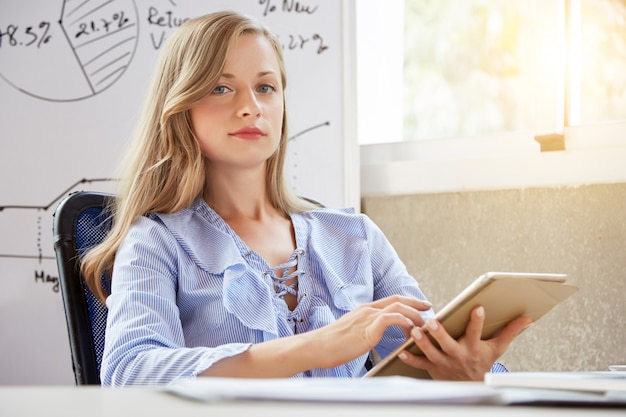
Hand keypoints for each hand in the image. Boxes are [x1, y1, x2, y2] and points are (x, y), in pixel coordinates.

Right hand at [313, 295, 431, 368]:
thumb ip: (364, 331)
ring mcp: (367, 317)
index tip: (420, 306)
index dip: (408, 302)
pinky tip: (409, 330)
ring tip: (422, 326)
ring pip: (398, 307)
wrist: (317, 347)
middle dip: (416, 303)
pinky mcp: (367, 329)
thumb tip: (371, 336)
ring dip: (414, 315)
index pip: (391, 300)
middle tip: (429, 309)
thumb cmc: (331, 344)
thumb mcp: (352, 333)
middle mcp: (368, 310)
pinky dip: (403, 322)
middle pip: (398, 300)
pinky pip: (390, 319)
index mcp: (364, 310)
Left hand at [397, 305, 532, 380]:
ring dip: (422, 343)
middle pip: (448, 344)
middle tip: (432, 321)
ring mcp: (443, 363)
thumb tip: (527, 318)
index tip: (478, 308)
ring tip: (414, 331)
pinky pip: (420, 364)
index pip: (476, 333)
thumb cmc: (482, 363)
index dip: (478, 321)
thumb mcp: (497, 348)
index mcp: (473, 348)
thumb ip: (510, 332)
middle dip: (439, 333)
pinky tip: (402, 351)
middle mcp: (457, 355)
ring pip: (431, 353)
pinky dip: (410, 358)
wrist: (470, 387)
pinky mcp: (432, 368)